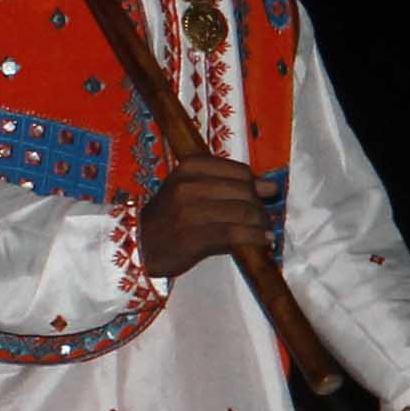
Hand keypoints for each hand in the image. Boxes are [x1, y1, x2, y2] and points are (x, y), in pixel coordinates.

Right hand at [136, 166, 279, 280]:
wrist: (139, 243)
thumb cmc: (170, 215)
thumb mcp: (190, 188)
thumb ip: (225, 183)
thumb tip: (269, 186)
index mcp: (190, 167)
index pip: (239, 171)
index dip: (257, 184)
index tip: (266, 195)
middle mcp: (189, 186)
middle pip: (244, 191)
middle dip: (261, 206)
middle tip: (266, 218)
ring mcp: (190, 211)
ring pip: (243, 212)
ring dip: (262, 224)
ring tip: (266, 231)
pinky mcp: (194, 237)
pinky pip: (236, 234)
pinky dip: (256, 238)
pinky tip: (265, 241)